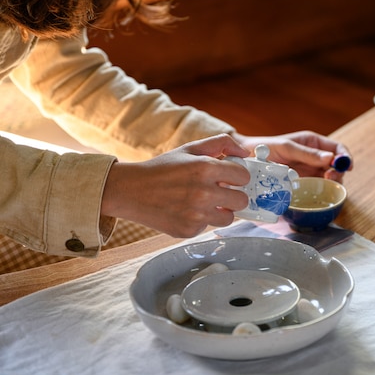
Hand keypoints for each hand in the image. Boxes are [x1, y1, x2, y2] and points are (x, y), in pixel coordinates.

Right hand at [101, 134, 250, 236]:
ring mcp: (196, 214)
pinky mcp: (188, 230)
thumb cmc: (162, 169)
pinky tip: (185, 210)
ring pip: (229, 218)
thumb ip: (220, 144)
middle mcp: (203, 192)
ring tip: (203, 202)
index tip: (230, 178)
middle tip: (221, 192)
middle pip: (241, 200)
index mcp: (205, 168)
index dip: (238, 176)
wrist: (130, 191)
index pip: (243, 176)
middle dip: (234, 195)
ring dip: (220, 211)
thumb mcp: (190, 149)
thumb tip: (245, 153)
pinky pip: (208, 226)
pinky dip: (200, 220)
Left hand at [232, 130, 351, 181]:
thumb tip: (330, 158)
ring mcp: (310, 172)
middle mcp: (315, 157)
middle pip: (337, 165)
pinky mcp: (303, 184)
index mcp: (313, 143)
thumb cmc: (266, 148)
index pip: (338, 148)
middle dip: (339, 171)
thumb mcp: (287, 148)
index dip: (345, 156)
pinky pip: (318, 188)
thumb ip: (308, 153)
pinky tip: (318, 191)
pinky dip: (322, 190)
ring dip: (332, 182)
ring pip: (330, 178)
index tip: (346, 165)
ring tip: (324, 183)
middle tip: (331, 177)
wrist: (247, 160)